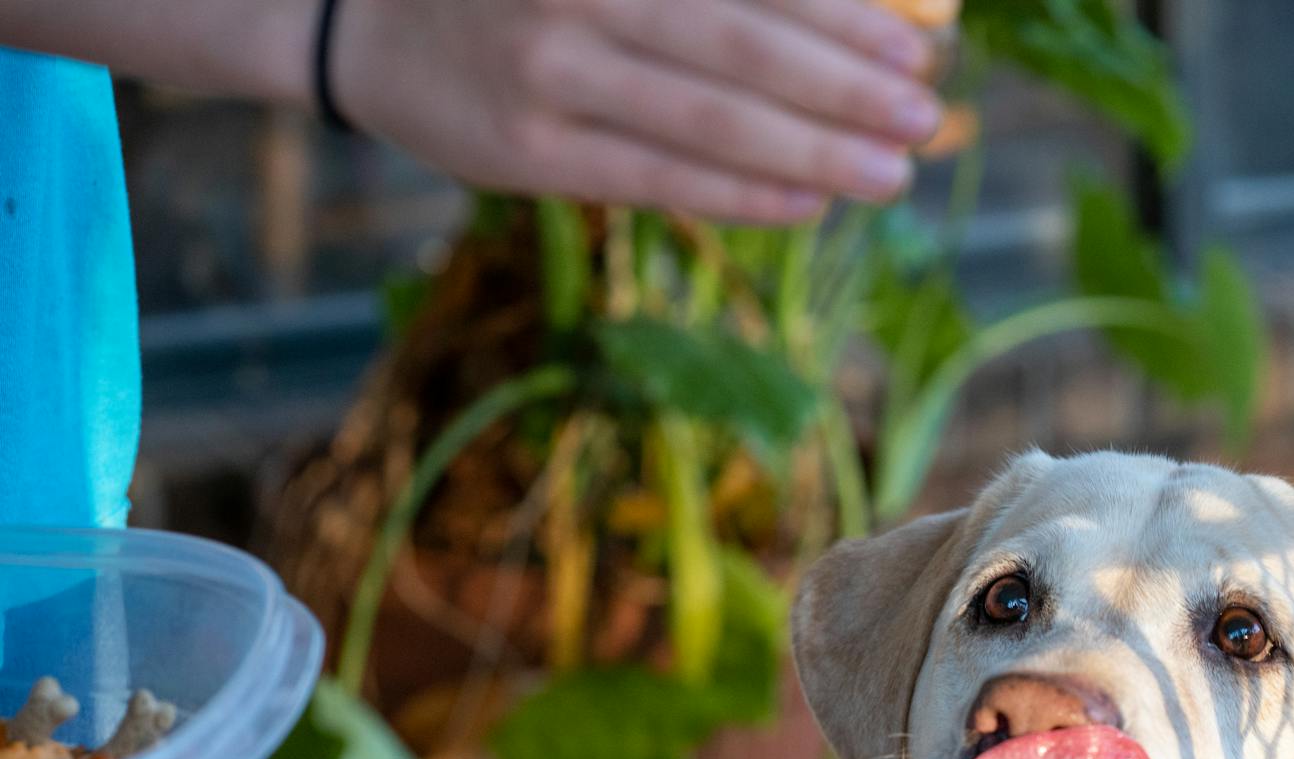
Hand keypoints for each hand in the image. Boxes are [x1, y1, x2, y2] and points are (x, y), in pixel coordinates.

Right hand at [331, 0, 944, 222]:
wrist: (365, 16)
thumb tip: (847, 11)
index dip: (849, 15)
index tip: (926, 43)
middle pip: (745, 48)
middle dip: (849, 87)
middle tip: (926, 115)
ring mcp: (548, 74)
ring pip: (709, 122)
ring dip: (816, 152)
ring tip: (894, 172)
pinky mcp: (528, 154)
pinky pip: (658, 179)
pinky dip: (742, 193)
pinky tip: (810, 202)